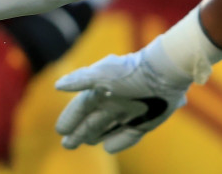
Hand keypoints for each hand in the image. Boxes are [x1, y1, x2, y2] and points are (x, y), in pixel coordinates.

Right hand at [54, 40, 192, 152]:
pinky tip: (107, 148)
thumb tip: (57, 86)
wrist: (164, 74)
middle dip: (78, 132)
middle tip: (67, 144)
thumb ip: (80, 80)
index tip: (60, 130)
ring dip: (94, 136)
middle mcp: (114, 101)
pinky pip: (128, 135)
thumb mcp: (102, 74)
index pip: (82, 106)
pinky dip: (118, 141)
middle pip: (92, 120)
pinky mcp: (144, 122)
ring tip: (82, 143)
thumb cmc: (131, 72)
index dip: (70, 118)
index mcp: (102, 88)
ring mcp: (129, 112)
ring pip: (107, 127)